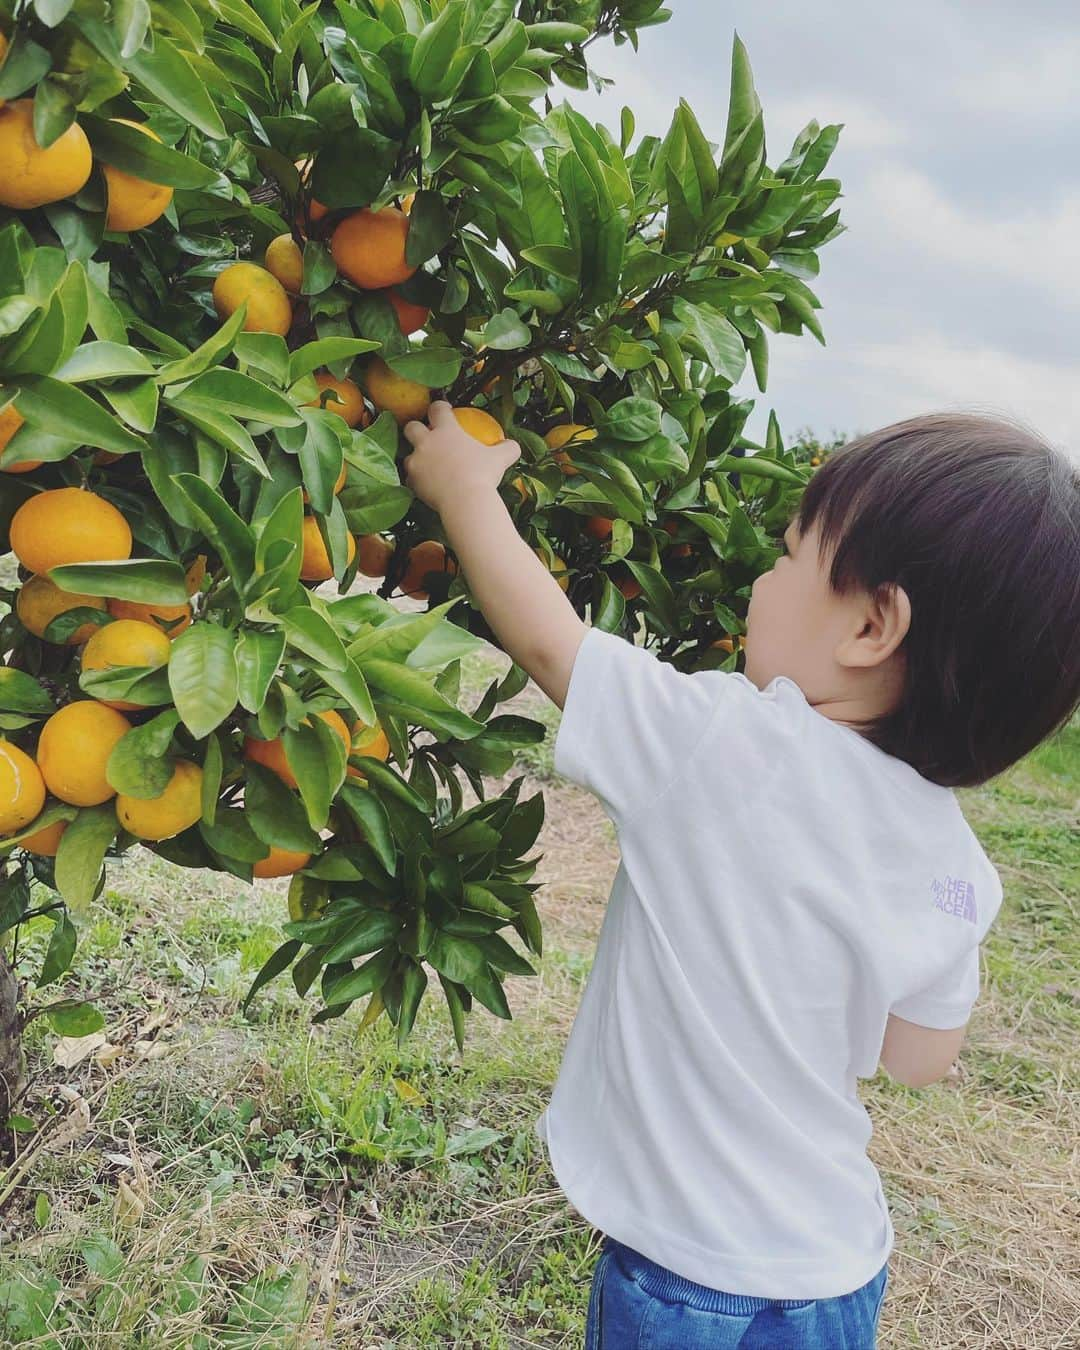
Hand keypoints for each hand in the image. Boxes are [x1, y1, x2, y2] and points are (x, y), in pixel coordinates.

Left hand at [402, 401, 519, 514]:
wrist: (465, 501)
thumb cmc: (483, 476)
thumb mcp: (501, 459)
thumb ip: (507, 448)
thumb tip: (512, 445)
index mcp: (446, 430)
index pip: (437, 409)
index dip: (440, 407)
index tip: (445, 411)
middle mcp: (427, 442)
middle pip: (412, 427)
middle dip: (415, 428)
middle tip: (426, 436)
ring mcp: (417, 461)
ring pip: (408, 455)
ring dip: (415, 458)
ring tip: (427, 466)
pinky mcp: (412, 481)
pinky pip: (410, 478)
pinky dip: (417, 481)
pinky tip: (426, 486)